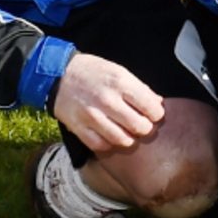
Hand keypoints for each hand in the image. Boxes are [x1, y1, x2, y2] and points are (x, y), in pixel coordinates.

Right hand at [52, 52, 166, 155]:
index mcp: (121, 83)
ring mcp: (91, 116)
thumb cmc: (94, 72)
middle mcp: (107, 100)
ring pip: (121, 139)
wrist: (59, 74)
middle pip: (139, 126)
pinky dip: (109, 144)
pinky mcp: (78, 127)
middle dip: (145, 128)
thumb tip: (158, 103)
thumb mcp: (120, 72)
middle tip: (142, 125)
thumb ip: (140, 89)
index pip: (150, 107)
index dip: (157, 114)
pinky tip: (110, 136)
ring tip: (128, 133)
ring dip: (129, 139)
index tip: (153, 114)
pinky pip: (100, 145)